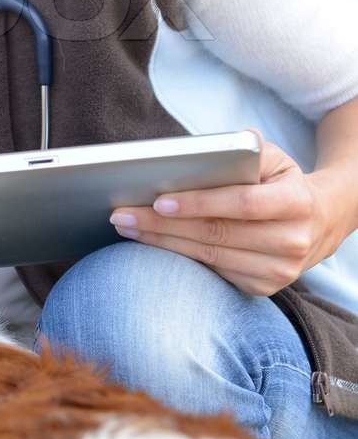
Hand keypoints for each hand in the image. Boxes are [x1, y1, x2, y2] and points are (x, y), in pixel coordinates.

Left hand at [108, 131, 343, 296]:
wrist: (317, 223)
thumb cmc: (281, 182)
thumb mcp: (273, 158)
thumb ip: (244, 150)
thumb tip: (207, 150)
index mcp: (296, 203)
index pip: (241, 204)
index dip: (199, 203)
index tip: (158, 201)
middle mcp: (291, 242)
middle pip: (217, 234)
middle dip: (163, 224)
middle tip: (122, 214)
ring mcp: (279, 271)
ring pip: (209, 257)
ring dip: (162, 243)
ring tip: (127, 228)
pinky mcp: (264, 288)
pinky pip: (212, 272)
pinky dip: (178, 259)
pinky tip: (151, 246)